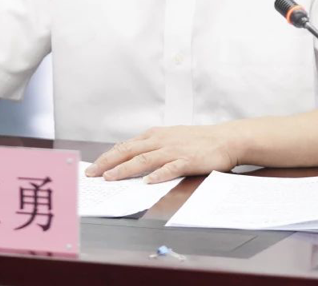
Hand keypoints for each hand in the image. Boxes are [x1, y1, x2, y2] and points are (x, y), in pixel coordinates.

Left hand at [84, 123, 240, 182]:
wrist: (225, 139)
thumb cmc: (197, 141)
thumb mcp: (171, 138)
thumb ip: (152, 146)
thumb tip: (130, 156)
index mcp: (155, 135)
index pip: (126, 145)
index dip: (108, 156)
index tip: (93, 167)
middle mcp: (161, 140)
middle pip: (129, 151)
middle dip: (108, 162)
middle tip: (92, 174)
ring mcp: (174, 150)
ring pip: (145, 159)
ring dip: (126, 168)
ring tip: (111, 177)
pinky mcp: (188, 160)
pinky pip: (170, 168)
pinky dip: (158, 175)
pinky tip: (147, 182)